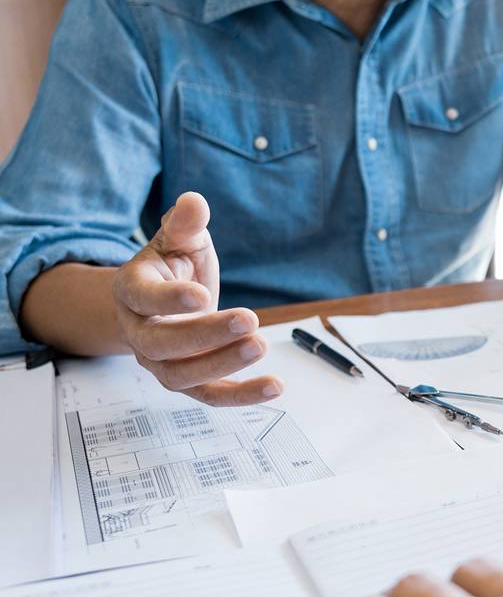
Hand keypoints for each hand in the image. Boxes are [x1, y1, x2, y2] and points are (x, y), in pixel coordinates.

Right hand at [111, 192, 282, 405]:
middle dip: (206, 334)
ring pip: (182, 376)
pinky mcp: (187, 380)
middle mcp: (139, 331)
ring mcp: (159, 361)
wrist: (162, 301)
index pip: (143, 298)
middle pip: (162, 343)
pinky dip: (241, 395)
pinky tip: (275, 386)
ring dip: (223, 365)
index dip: (170, 300)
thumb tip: (194, 201)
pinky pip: (209, 394)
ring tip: (262, 346)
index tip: (204, 295)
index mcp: (132, 290)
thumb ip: (184, 224)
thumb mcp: (178, 240)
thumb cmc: (172, 267)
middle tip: (249, 320)